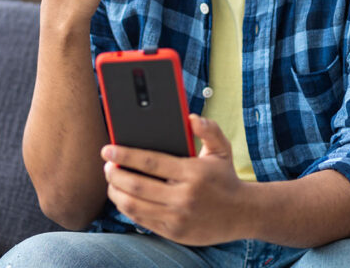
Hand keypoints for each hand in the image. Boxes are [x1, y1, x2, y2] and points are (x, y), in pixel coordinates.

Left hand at [102, 115, 251, 245]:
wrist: (243, 214)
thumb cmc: (226, 178)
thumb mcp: (222, 149)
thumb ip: (208, 129)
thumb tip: (191, 117)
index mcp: (193, 173)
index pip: (150, 163)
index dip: (125, 155)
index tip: (107, 149)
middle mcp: (184, 196)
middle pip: (136, 185)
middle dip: (114, 174)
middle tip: (106, 165)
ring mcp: (178, 217)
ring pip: (134, 206)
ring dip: (116, 193)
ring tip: (112, 181)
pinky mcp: (174, 232)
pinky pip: (142, 220)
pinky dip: (128, 208)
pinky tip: (124, 197)